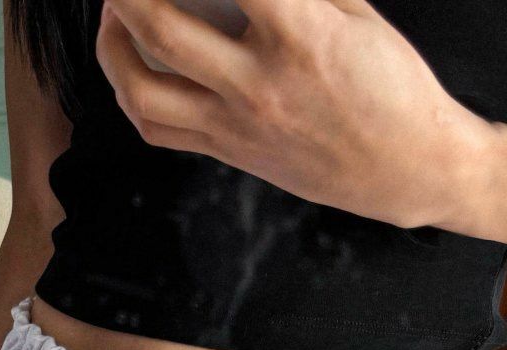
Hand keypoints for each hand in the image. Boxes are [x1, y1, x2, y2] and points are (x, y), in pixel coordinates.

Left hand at [96, 0, 506, 238]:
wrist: (402, 167)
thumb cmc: (389, 88)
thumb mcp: (355, 11)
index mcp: (300, 39)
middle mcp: (256, 86)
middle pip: (162, 30)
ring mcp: (234, 127)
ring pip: (142, 91)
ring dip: (112, 46)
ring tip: (112, 14)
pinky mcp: (225, 153)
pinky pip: (157, 129)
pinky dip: (130, 96)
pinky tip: (129, 68)